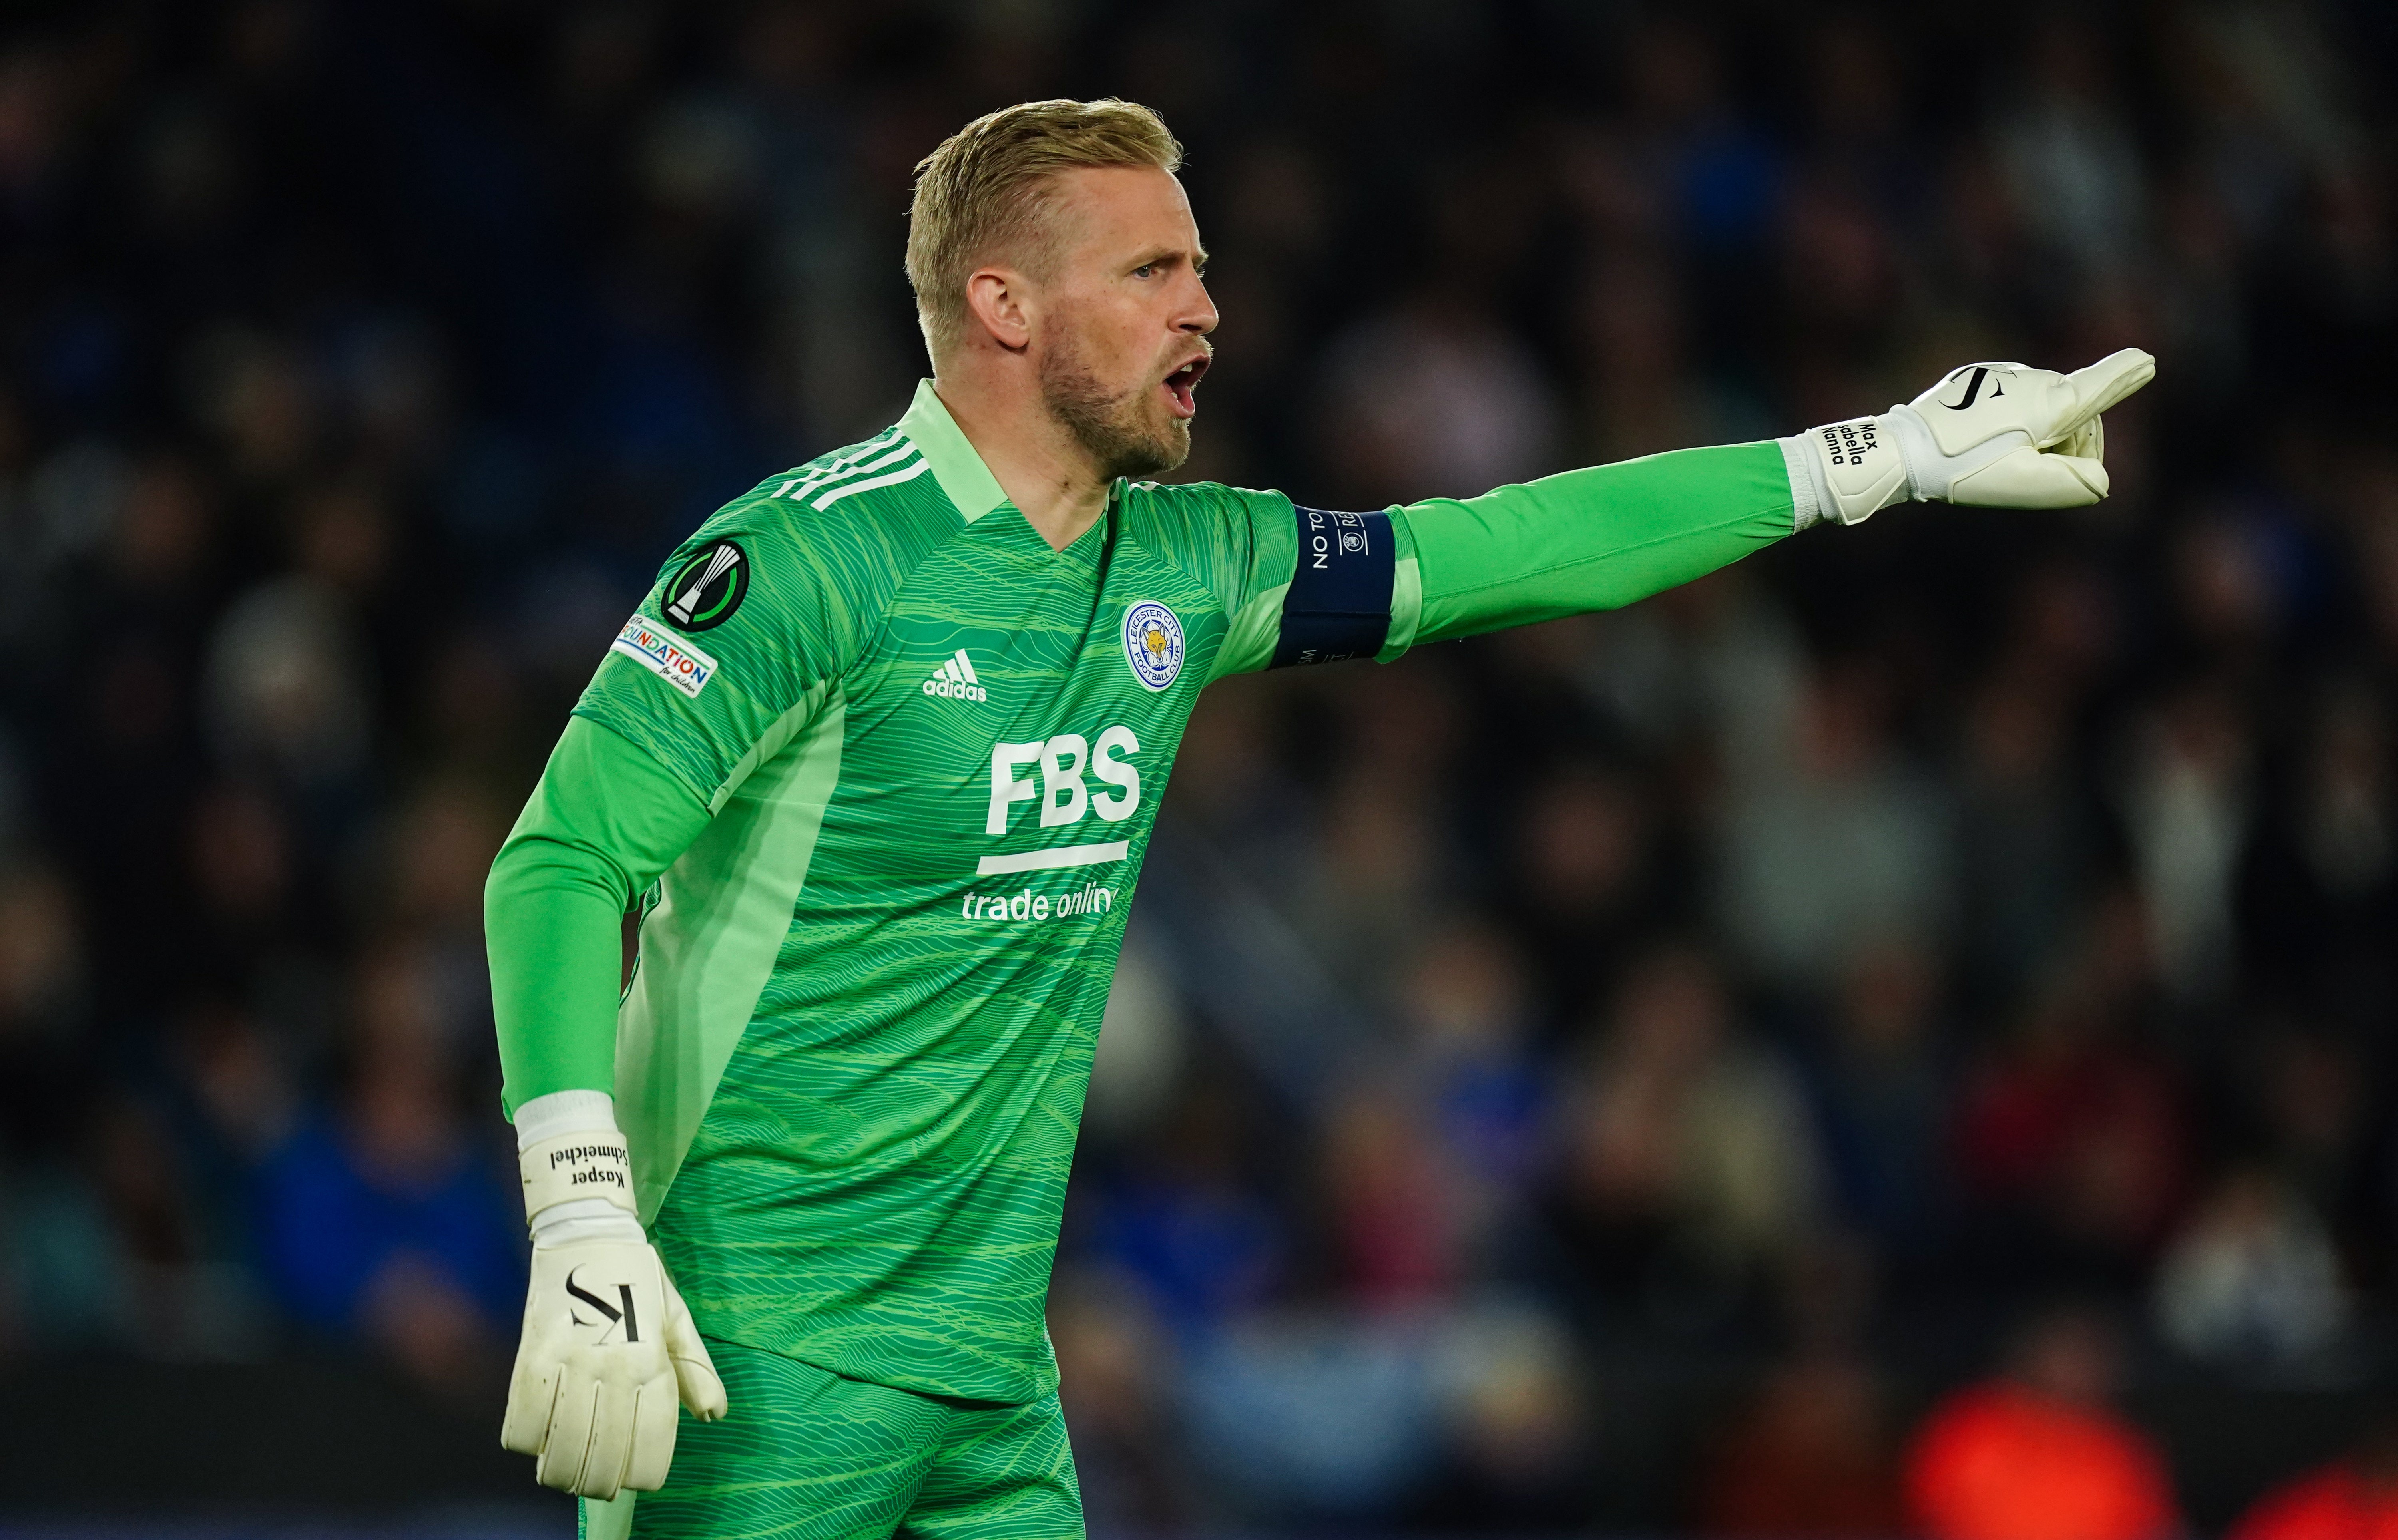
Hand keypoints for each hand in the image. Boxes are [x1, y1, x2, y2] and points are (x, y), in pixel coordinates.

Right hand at [501, 1123, 726, 1499]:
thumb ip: (695, 1369)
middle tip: (602, 1485)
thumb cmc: (640, 1278)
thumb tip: (715, 1414)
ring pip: (563, 1445)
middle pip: (607, 1452)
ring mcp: (571, 1360)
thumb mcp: (677, 1317)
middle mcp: (614, 1365)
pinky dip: (525, 1442)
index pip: (654, 1437)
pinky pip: (522, 1415)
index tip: (642, 1481)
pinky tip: (534, 1446)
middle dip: (604, 1482)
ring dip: (563, 1473)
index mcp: (652, 1359)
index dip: (648, 1471)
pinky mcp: (533, 1351)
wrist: (589, 1231)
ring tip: (567, 1476)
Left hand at [1792, 348, 2156, 524]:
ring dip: (2038, 434)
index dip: (2125, 376)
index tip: (2146, 359)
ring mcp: (2002, 376)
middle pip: (2074, 412)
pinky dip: (2012, 422)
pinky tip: (1982, 445)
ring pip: (2042, 405)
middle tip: (2035, 471)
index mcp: (2048, 404)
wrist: (1902, 449)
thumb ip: (2073, 483)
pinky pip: (2011, 399)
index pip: (2099, 386)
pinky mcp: (1976, 380)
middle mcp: (2031, 380)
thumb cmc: (1962, 471)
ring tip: (2000, 460)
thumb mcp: (2023, 484)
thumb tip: (2100, 481)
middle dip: (2069, 443)